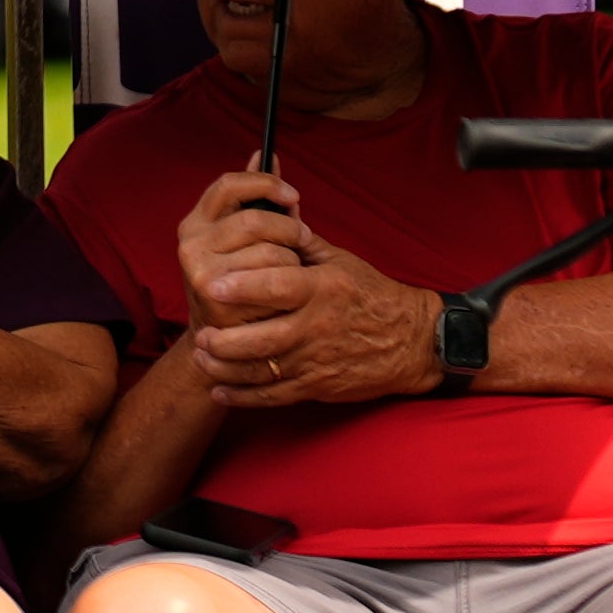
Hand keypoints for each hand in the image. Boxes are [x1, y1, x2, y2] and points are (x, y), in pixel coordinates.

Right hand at [173, 165, 311, 313]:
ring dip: (289, 260)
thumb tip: (265, 153)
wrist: (222, 340)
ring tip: (288, 274)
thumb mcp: (243, 237)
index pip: (229, 184)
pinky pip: (271, 277)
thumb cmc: (242, 282)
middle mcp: (190, 241)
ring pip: (268, 250)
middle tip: (305, 239)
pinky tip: (281, 294)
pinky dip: (286, 283)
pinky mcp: (215, 294)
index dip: (266, 184)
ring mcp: (199, 268)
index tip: (294, 196)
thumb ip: (255, 198)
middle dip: (288, 228)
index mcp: (196, 221)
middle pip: (254, 218)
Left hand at [193, 238, 449, 407]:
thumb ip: (301, 244)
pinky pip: (273, 396)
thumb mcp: (342, 262)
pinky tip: (219, 390)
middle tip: (200, 333)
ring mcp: (316, 360)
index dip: (243, 288)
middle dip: (225, 340)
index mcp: (323, 288)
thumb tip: (268, 216)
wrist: (412, 341)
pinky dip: (242, 396)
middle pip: (263, 338)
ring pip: (262, 371)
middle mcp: (318, 326)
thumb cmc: (372, 295)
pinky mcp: (316, 386)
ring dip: (225, 368)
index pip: (278, 287)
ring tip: (203, 356)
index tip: (213, 286)